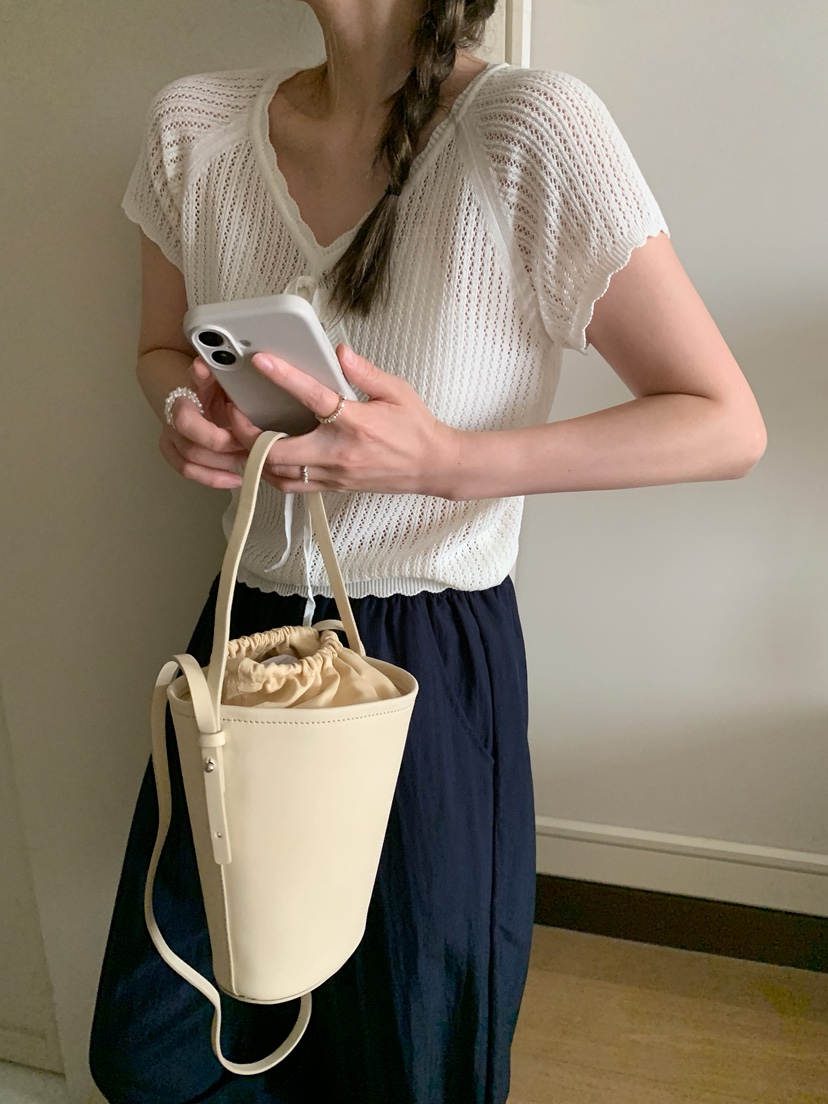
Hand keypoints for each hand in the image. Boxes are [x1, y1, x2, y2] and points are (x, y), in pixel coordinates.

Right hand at [158, 358, 248, 488]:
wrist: (196, 389)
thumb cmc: (213, 384)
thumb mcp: (217, 375)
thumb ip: (211, 372)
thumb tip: (201, 367)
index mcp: (182, 399)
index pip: (185, 421)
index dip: (213, 434)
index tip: (240, 432)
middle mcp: (172, 421)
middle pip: (192, 448)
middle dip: (225, 452)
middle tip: (251, 448)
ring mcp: (172, 438)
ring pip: (190, 462)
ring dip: (223, 465)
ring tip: (248, 459)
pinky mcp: (175, 452)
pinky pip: (189, 472)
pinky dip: (213, 479)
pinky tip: (236, 479)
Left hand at [225, 345, 459, 496]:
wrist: (432, 467)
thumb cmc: (415, 428)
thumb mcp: (397, 391)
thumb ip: (366, 371)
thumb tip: (339, 352)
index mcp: (356, 424)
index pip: (313, 398)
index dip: (284, 378)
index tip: (261, 361)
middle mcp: (340, 454)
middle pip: (278, 451)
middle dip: (249, 433)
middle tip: (235, 412)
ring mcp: (334, 475)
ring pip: (279, 474)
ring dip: (255, 456)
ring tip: (243, 434)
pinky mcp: (333, 487)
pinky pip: (292, 485)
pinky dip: (271, 473)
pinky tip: (264, 457)